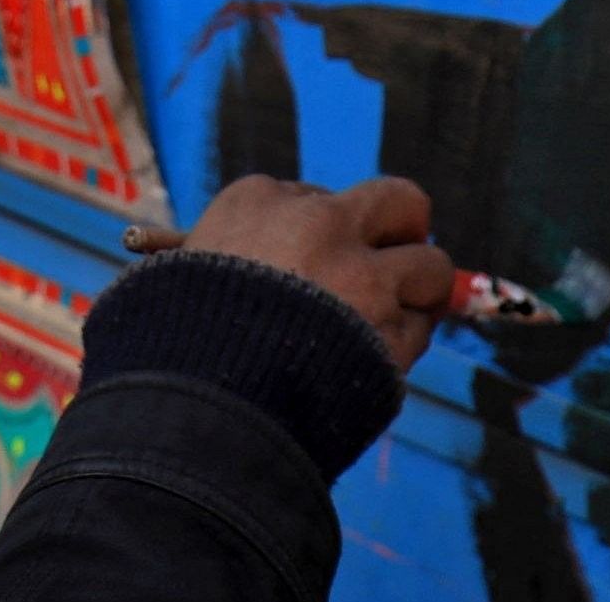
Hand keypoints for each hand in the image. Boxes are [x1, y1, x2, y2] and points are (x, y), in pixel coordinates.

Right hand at [151, 175, 456, 368]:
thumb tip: (297, 270)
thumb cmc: (176, 347)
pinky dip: (402, 348)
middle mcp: (320, 225)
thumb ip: (245, 257)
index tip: (312, 264)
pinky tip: (368, 366)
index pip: (320, 199)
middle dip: (406, 227)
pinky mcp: (391, 332)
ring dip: (417, 294)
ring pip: (432, 266)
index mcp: (259, 201)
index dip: (325, 235)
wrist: (194, 410)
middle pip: (401, 200)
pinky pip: (420, 330)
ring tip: (386, 323)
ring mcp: (363, 276)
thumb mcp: (188, 277)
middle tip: (396, 256)